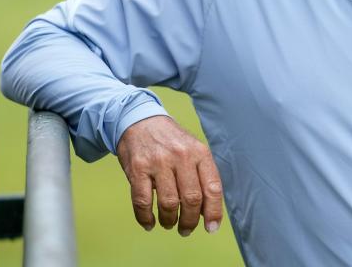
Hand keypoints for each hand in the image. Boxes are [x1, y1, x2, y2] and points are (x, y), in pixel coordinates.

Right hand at [116, 115, 223, 235]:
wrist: (141, 122)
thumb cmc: (172, 142)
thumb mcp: (193, 150)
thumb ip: (202, 176)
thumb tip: (208, 211)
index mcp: (200, 153)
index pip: (212, 187)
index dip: (214, 212)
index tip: (211, 228)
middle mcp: (181, 156)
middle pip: (191, 199)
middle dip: (190, 221)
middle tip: (186, 229)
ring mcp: (159, 162)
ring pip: (169, 203)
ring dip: (169, 221)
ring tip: (169, 224)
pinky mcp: (138, 168)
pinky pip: (142, 201)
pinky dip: (146, 218)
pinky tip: (149, 223)